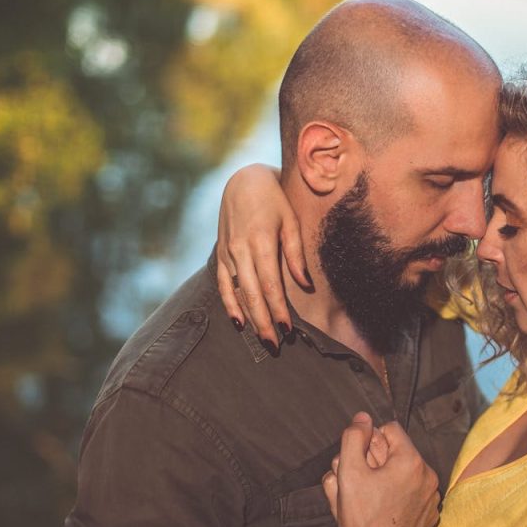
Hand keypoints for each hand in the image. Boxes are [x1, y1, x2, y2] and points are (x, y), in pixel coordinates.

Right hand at [216, 163, 308, 346]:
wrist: (244, 181)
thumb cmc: (275, 201)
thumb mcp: (291, 221)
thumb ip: (295, 253)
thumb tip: (304, 284)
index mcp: (260, 240)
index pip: (270, 284)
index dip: (278, 309)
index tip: (288, 328)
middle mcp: (240, 249)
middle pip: (252, 294)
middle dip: (264, 322)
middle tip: (275, 345)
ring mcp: (228, 252)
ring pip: (237, 292)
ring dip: (249, 318)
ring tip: (261, 339)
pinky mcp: (221, 254)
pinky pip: (223, 284)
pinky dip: (230, 304)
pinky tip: (239, 322)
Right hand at [321, 413, 439, 526]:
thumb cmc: (359, 516)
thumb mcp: (348, 471)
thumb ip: (354, 437)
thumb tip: (363, 418)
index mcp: (412, 461)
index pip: (390, 429)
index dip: (369, 440)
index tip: (359, 460)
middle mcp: (429, 477)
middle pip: (397, 453)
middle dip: (375, 461)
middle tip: (358, 481)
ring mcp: (432, 498)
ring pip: (404, 474)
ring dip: (386, 479)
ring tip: (368, 499)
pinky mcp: (429, 516)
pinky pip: (413, 494)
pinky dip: (398, 497)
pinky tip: (383, 511)